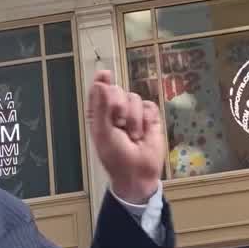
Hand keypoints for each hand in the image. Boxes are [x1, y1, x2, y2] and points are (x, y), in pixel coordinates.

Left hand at [87, 70, 164, 203]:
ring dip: (134, 118)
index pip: (98, 92)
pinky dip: (147, 120)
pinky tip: (144, 133)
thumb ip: (101, 107)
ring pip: (134, 98)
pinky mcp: (150, 118)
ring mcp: (133, 114)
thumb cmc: (116, 157)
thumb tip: (100, 83)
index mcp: (99, 115)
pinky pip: (149, 106)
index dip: (101, 82)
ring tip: (133, 135)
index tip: (105, 74)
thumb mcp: (103, 132)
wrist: (139, 173)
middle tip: (119, 123)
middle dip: (119, 105)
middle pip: (118, 91)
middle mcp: (115, 112)